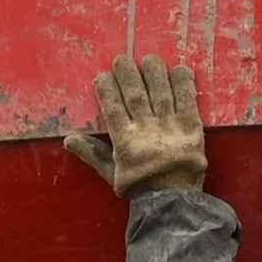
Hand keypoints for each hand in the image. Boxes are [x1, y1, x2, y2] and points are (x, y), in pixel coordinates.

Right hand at [67, 56, 207, 198]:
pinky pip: (188, 101)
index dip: (107, 90)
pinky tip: (178, 69)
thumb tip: (68, 139)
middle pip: (136, 96)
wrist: (173, 202)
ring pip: (161, 93)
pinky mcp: (192, 129)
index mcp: (125, 142)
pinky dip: (183, 84)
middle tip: (122, 59)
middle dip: (128, 75)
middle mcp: (147, 131)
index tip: (102, 76)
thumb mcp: (111, 174)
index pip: (113, 109)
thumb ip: (92, 154)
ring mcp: (170, 128)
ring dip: (154, 73)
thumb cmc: (140, 188)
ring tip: (149, 59)